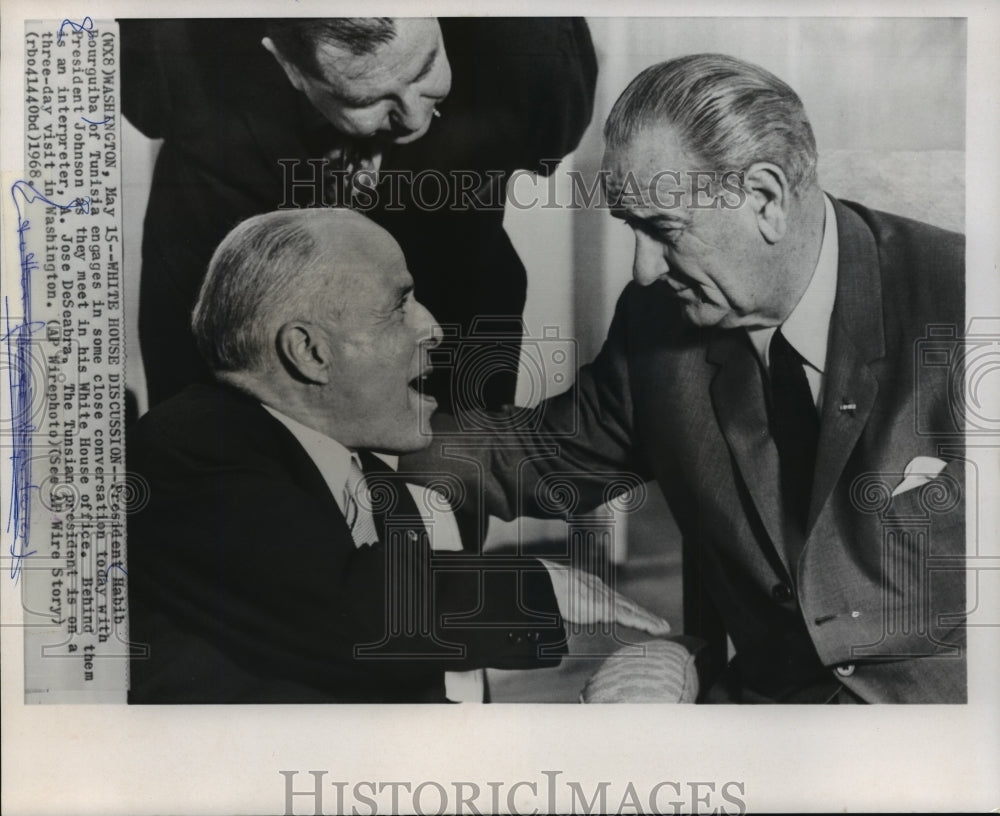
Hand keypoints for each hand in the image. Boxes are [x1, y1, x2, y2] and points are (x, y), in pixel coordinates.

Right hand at [539, 559, 670, 636]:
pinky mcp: (605, 608)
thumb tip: (558, 612)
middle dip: (646, 616)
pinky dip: (642, 622)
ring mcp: (605, 599)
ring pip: (632, 610)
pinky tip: (653, 627)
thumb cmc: (549, 590)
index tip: (643, 618)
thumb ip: (567, 605)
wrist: (547, 581)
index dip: (631, 610)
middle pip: (629, 606)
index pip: (617, 602)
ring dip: (649, 620)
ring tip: (663, 628)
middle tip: (663, 626)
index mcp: (594, 590)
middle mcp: (604, 593)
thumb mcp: (561, 598)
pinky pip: (629, 616)